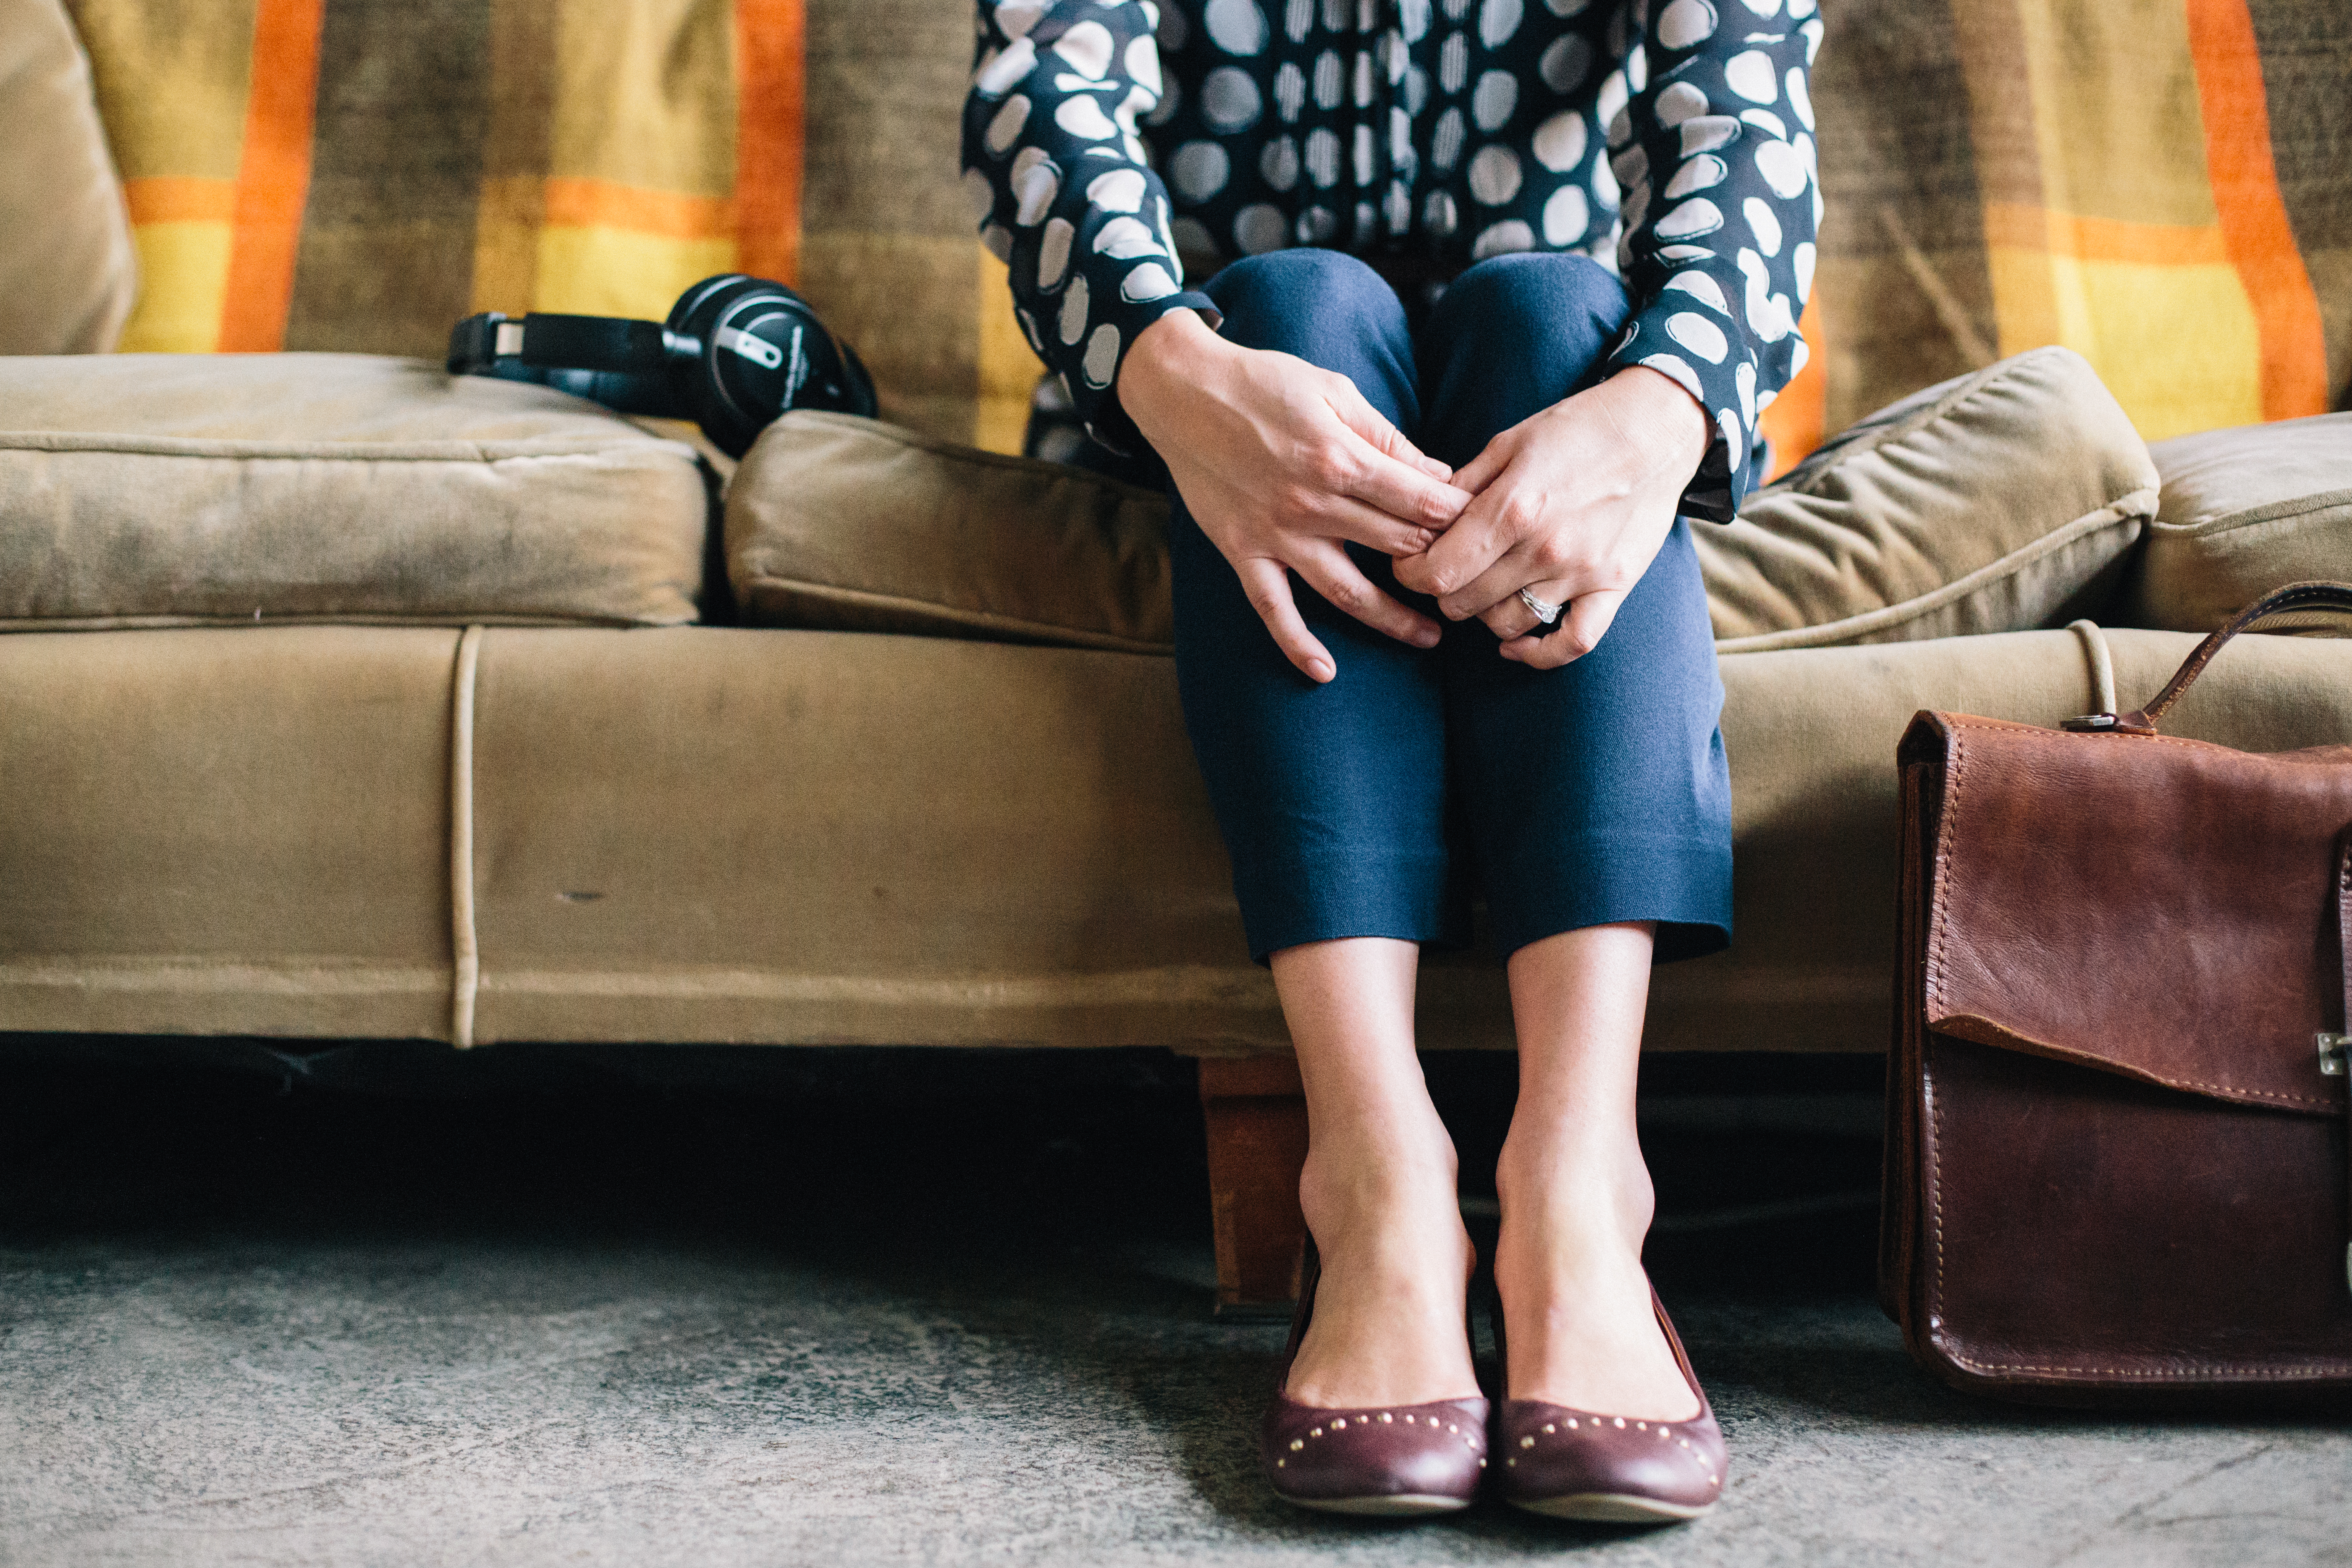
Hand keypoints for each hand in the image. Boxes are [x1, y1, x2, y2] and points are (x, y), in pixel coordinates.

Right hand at [1120, 310, 1472, 683]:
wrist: (1184, 393)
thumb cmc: (1265, 383)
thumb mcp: (1335, 390)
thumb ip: (1387, 438)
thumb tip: (1438, 474)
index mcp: (1341, 458)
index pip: (1420, 503)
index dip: (1459, 518)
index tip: (1481, 529)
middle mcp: (1312, 504)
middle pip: (1395, 547)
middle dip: (1439, 566)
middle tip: (1469, 582)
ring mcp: (1276, 534)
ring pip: (1347, 591)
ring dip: (1393, 619)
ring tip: (1430, 637)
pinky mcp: (1244, 552)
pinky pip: (1273, 609)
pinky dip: (1296, 643)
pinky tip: (1324, 671)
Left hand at [1392, 367, 1710, 668]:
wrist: (1656, 427)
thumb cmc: (1576, 429)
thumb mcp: (1508, 443)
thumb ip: (1462, 487)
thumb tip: (1420, 519)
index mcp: (1513, 507)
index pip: (1437, 571)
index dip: (1411, 573)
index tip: (1410, 562)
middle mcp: (1545, 547)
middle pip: (1463, 603)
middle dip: (1444, 590)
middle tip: (1450, 569)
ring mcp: (1582, 572)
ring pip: (1505, 625)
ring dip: (1485, 612)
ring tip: (1487, 586)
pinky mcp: (1613, 587)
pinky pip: (1572, 643)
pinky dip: (1538, 654)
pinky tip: (1515, 644)